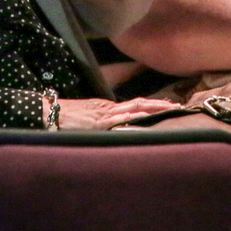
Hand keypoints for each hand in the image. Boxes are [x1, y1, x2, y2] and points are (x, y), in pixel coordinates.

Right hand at [54, 96, 179, 130]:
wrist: (52, 112)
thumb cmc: (67, 117)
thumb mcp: (89, 117)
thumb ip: (102, 121)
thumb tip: (116, 126)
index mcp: (108, 107)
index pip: (136, 104)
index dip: (153, 104)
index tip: (169, 105)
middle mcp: (110, 108)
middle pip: (140, 103)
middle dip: (160, 105)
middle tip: (178, 106)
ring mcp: (105, 114)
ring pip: (134, 108)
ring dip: (153, 108)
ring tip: (170, 109)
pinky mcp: (98, 122)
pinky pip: (118, 119)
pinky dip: (132, 117)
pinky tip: (144, 117)